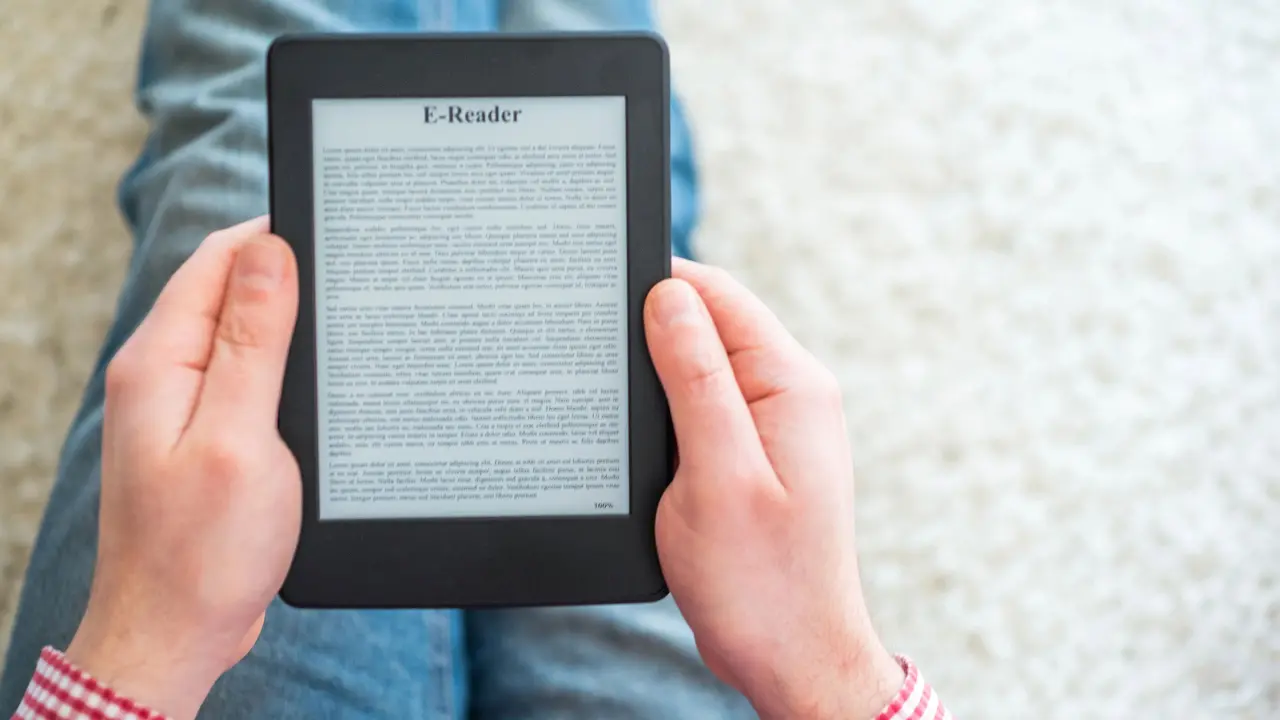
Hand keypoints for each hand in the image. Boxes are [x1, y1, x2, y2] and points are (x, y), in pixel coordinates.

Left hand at [65, 217, 300, 719]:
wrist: (176, 633)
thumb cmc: (204, 551)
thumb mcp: (239, 436)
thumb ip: (251, 340)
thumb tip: (267, 251)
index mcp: (160, 361)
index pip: (217, 258)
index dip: (276, 234)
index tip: (336, 230)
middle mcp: (161, 374)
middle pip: (228, 289)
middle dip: (289, 275)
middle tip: (356, 281)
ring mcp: (179, 406)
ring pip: (240, 333)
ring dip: (288, 324)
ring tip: (344, 328)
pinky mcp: (202, 436)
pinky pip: (243, 377)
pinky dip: (281, 368)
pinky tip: (318, 385)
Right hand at [645, 258, 904, 719]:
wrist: (791, 657)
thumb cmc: (761, 581)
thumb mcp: (718, 472)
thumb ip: (695, 378)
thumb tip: (669, 296)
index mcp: (791, 385)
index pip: (720, 295)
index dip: (659, 283)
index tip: (601, 289)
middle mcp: (790, 396)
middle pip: (710, 327)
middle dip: (652, 330)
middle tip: (590, 348)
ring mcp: (774, 427)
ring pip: (701, 368)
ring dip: (657, 375)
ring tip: (607, 393)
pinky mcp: (753, 458)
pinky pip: (704, 410)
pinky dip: (667, 413)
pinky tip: (636, 437)